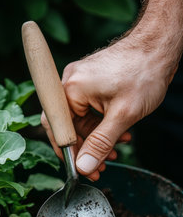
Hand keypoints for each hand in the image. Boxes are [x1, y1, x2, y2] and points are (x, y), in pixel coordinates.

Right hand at [41, 35, 174, 180]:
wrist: (159, 47)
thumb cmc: (143, 73)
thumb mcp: (123, 115)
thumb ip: (100, 143)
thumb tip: (84, 166)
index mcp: (71, 89)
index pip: (58, 129)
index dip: (68, 153)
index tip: (81, 169)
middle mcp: (71, 84)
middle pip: (69, 127)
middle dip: (86, 148)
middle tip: (99, 168)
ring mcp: (81, 83)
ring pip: (82, 121)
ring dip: (98, 139)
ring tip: (114, 153)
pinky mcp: (92, 83)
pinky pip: (91, 112)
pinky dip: (103, 126)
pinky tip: (120, 135)